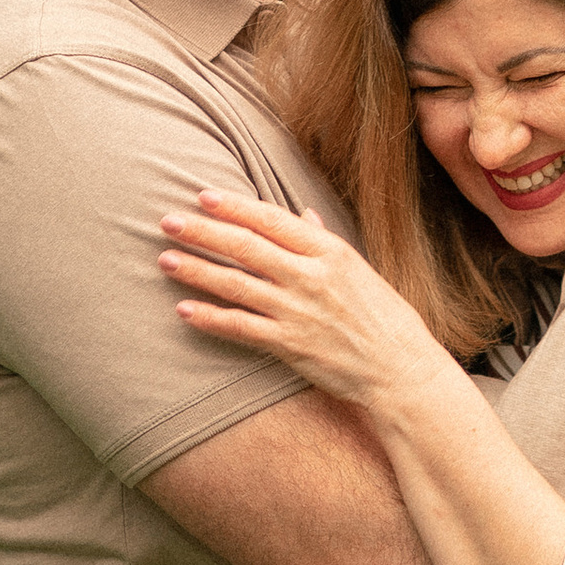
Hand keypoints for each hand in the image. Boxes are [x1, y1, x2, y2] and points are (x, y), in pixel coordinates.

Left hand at [160, 191, 454, 410]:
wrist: (400, 369)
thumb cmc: (383, 317)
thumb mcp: (359, 269)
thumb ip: (324, 241)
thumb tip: (302, 214)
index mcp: (330, 252)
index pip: (272, 220)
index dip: (235, 206)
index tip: (203, 195)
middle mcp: (311, 277)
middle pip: (246, 247)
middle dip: (203, 232)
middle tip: (168, 221)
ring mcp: (298, 312)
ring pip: (236, 285)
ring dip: (197, 271)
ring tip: (164, 259)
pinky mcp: (290, 346)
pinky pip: (241, 328)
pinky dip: (210, 318)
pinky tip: (184, 309)